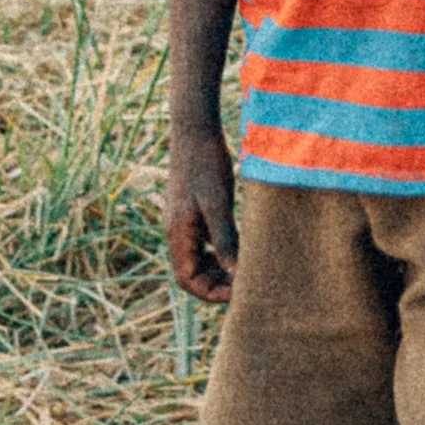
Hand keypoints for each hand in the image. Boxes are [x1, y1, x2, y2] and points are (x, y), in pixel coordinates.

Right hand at [166, 124, 238, 303]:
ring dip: (218, 270)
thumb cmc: (206, 163)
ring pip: (197, 259)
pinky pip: (203, 243)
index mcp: (178, 234)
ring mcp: (184, 222)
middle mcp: (177, 232)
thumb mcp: (218, 202)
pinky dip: (219, 252)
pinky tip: (241, 246)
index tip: (238, 294)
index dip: (211, 292)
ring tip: (246, 270)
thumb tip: (234, 273)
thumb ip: (224, 238)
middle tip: (247, 285)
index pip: (188, 280)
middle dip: (216, 284)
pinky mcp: (193, 211)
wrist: (195, 130)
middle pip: (191, 274)